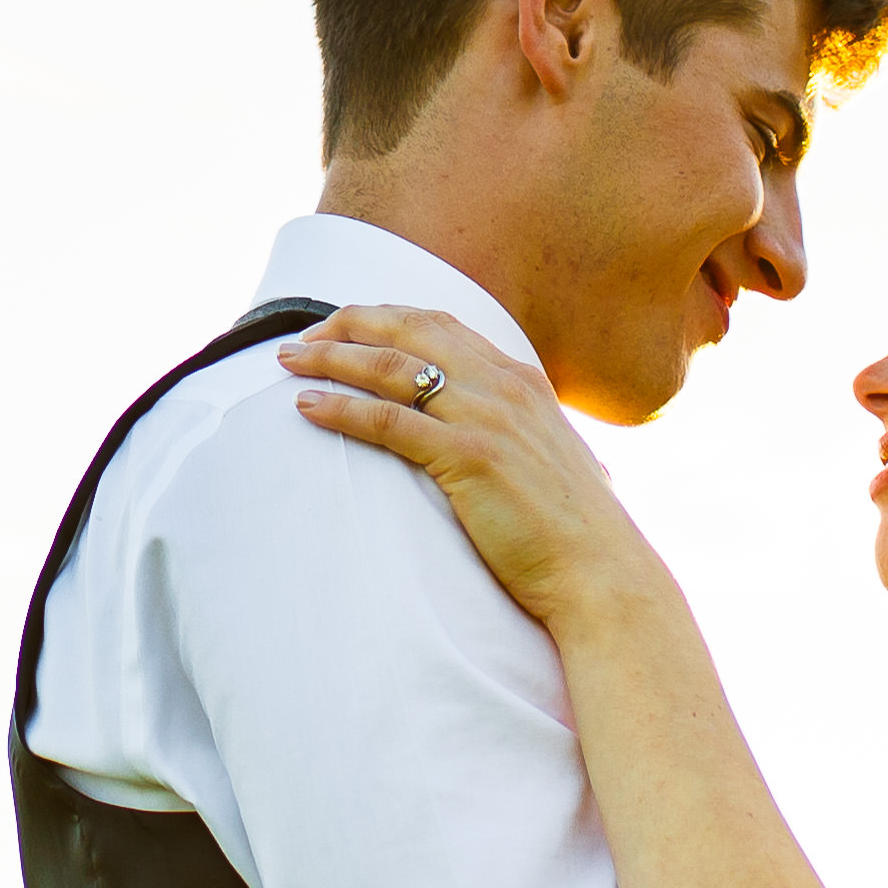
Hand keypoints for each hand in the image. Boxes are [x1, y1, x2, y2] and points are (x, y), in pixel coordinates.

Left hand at [284, 305, 668, 631]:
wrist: (599, 570)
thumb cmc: (572, 529)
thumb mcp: (547, 458)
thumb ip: (516, 433)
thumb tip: (493, 440)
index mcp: (521, 379)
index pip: (440, 324)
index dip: (385, 318)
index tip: (344, 325)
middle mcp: (503, 385)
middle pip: (408, 331)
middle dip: (347, 325)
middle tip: (300, 338)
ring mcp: (486, 417)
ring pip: (390, 369)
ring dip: (332, 360)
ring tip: (288, 363)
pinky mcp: (469, 457)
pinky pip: (389, 421)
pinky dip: (342, 409)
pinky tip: (309, 408)